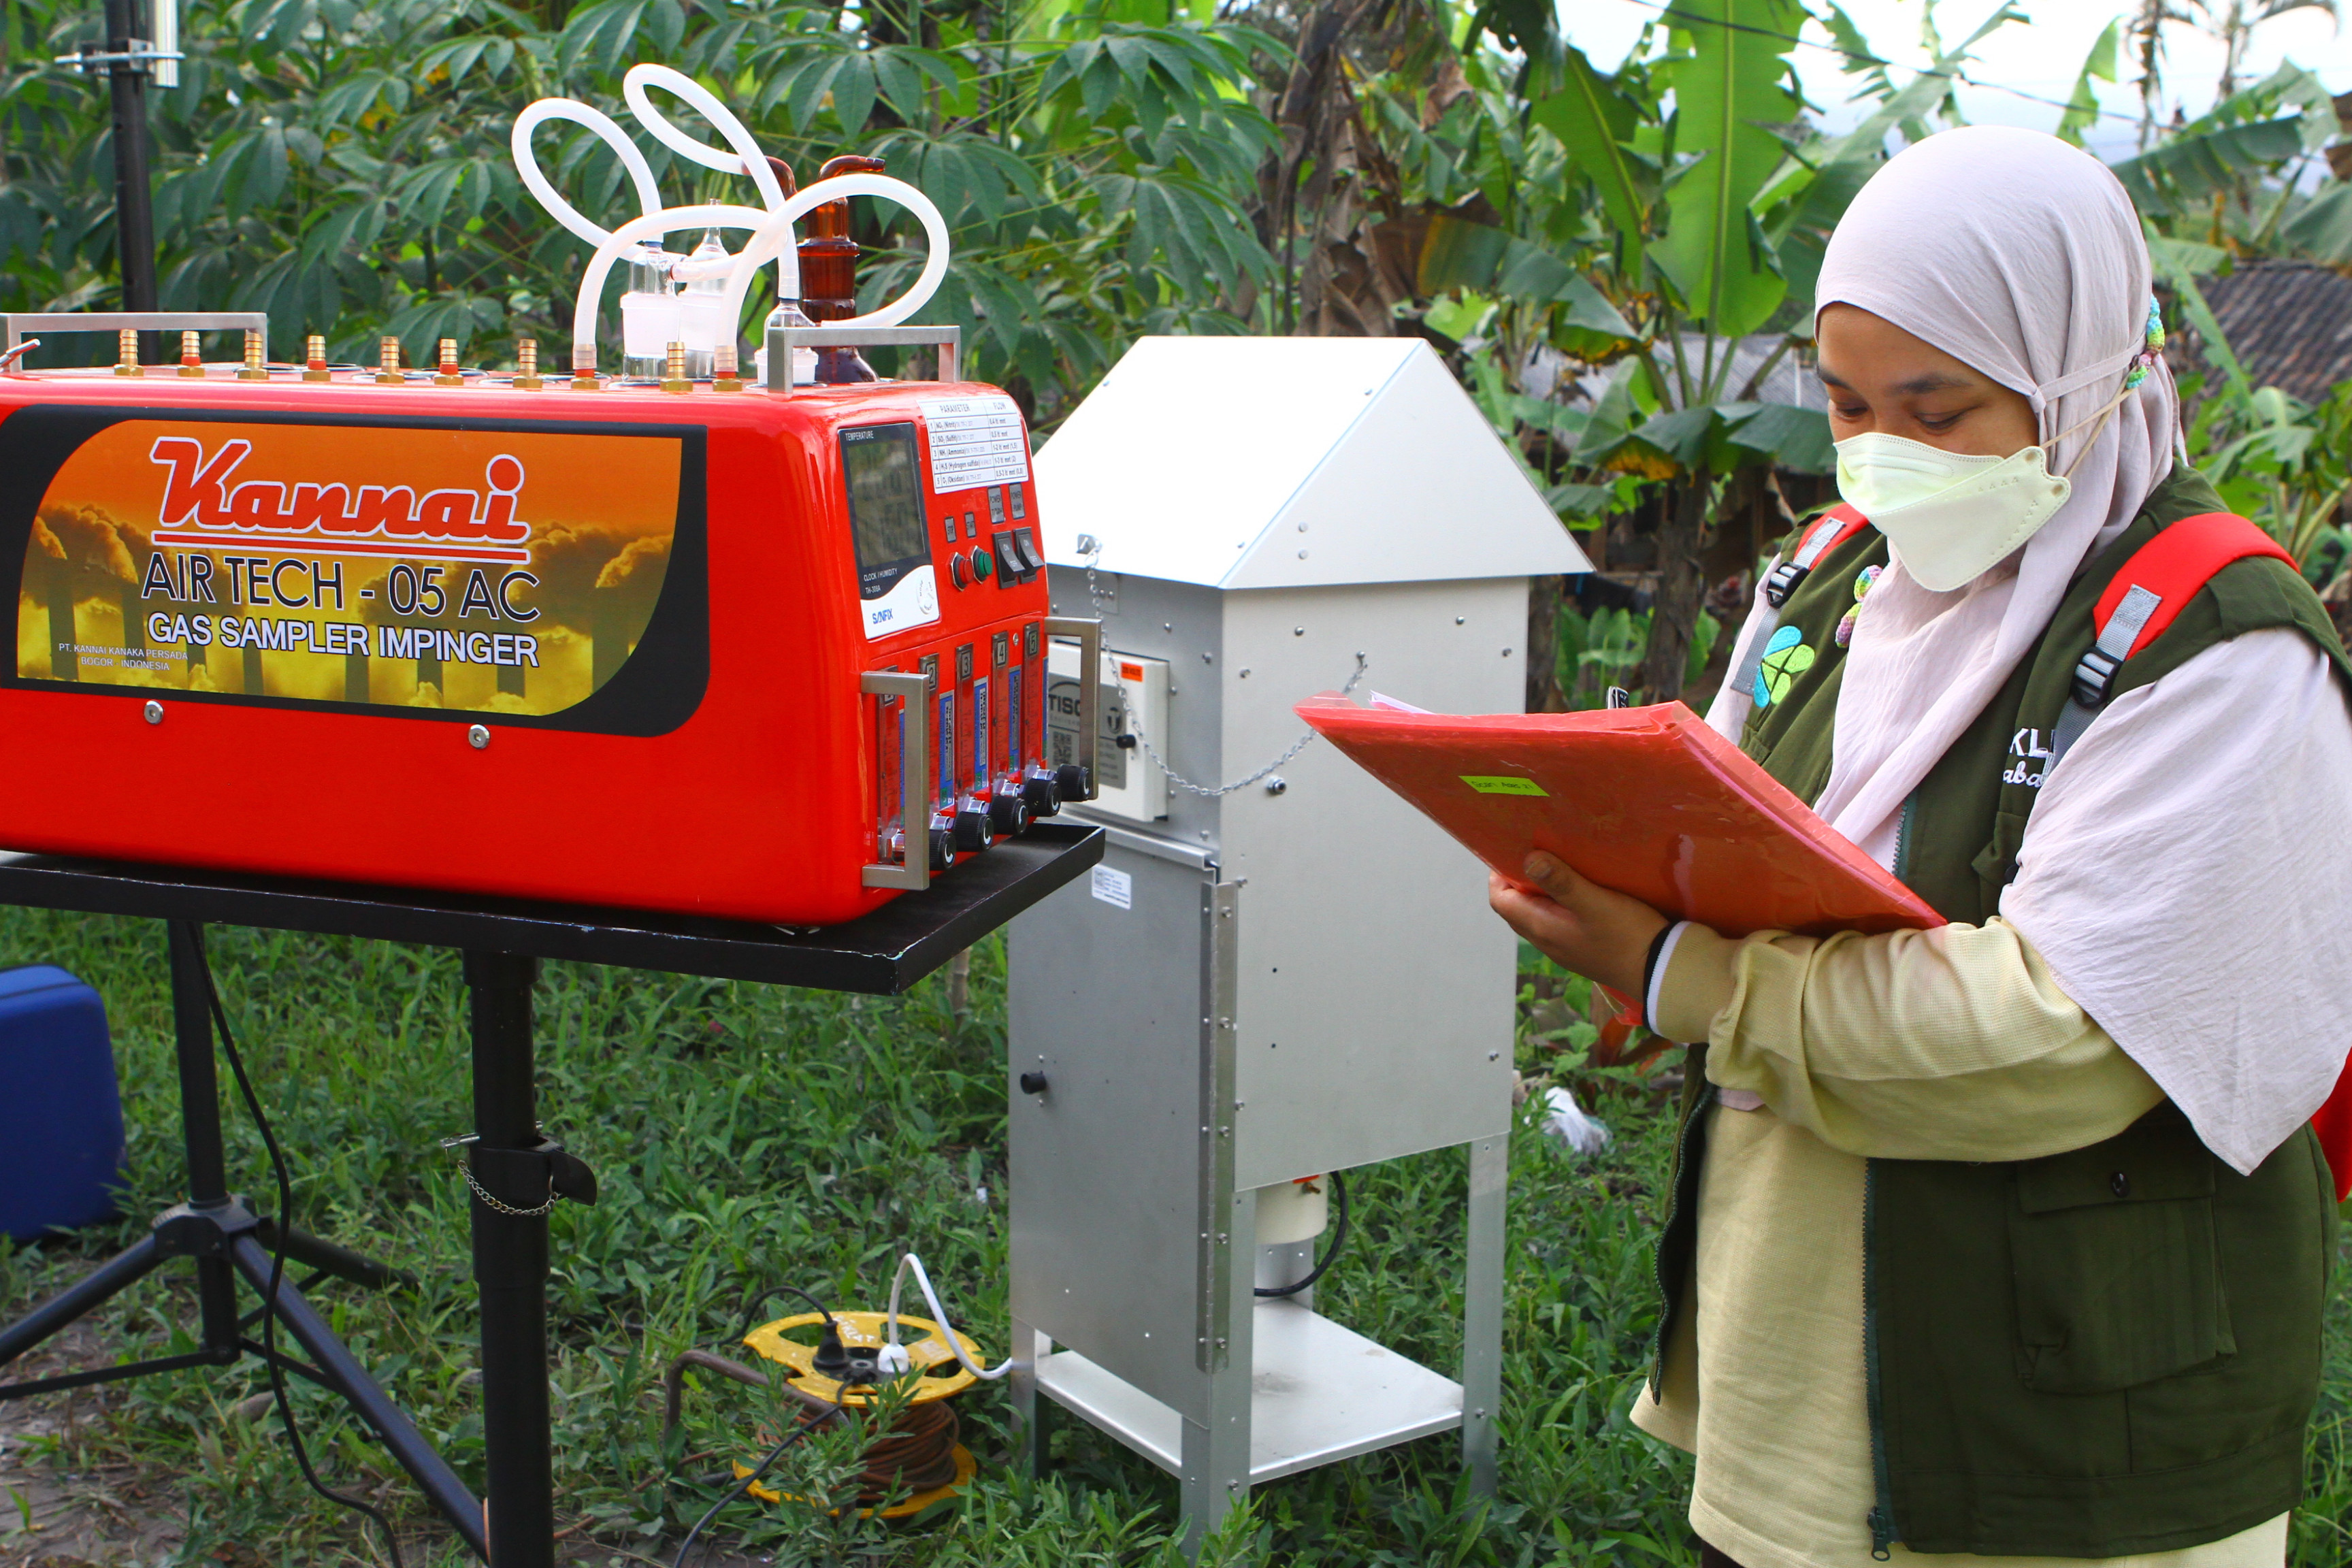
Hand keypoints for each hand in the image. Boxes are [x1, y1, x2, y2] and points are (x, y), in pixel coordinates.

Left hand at [1488, 852, 1668, 999]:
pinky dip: (1554, 904)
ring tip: (1554, 866)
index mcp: (1541, 927)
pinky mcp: (1579, 949)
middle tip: (1533, 852)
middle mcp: (1545, 941)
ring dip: (1537, 893)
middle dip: (1516, 881)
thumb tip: (1528, 859)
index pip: (1500, 900)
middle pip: (1515, 908)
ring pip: (1535, 916)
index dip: (1499, 875)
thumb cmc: (1626, 933)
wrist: (1658, 970)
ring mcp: (1562, 948)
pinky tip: (1575, 891)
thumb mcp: (1595, 902)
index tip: (1513, 849)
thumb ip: (1561, 882)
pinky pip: (1554, 923)